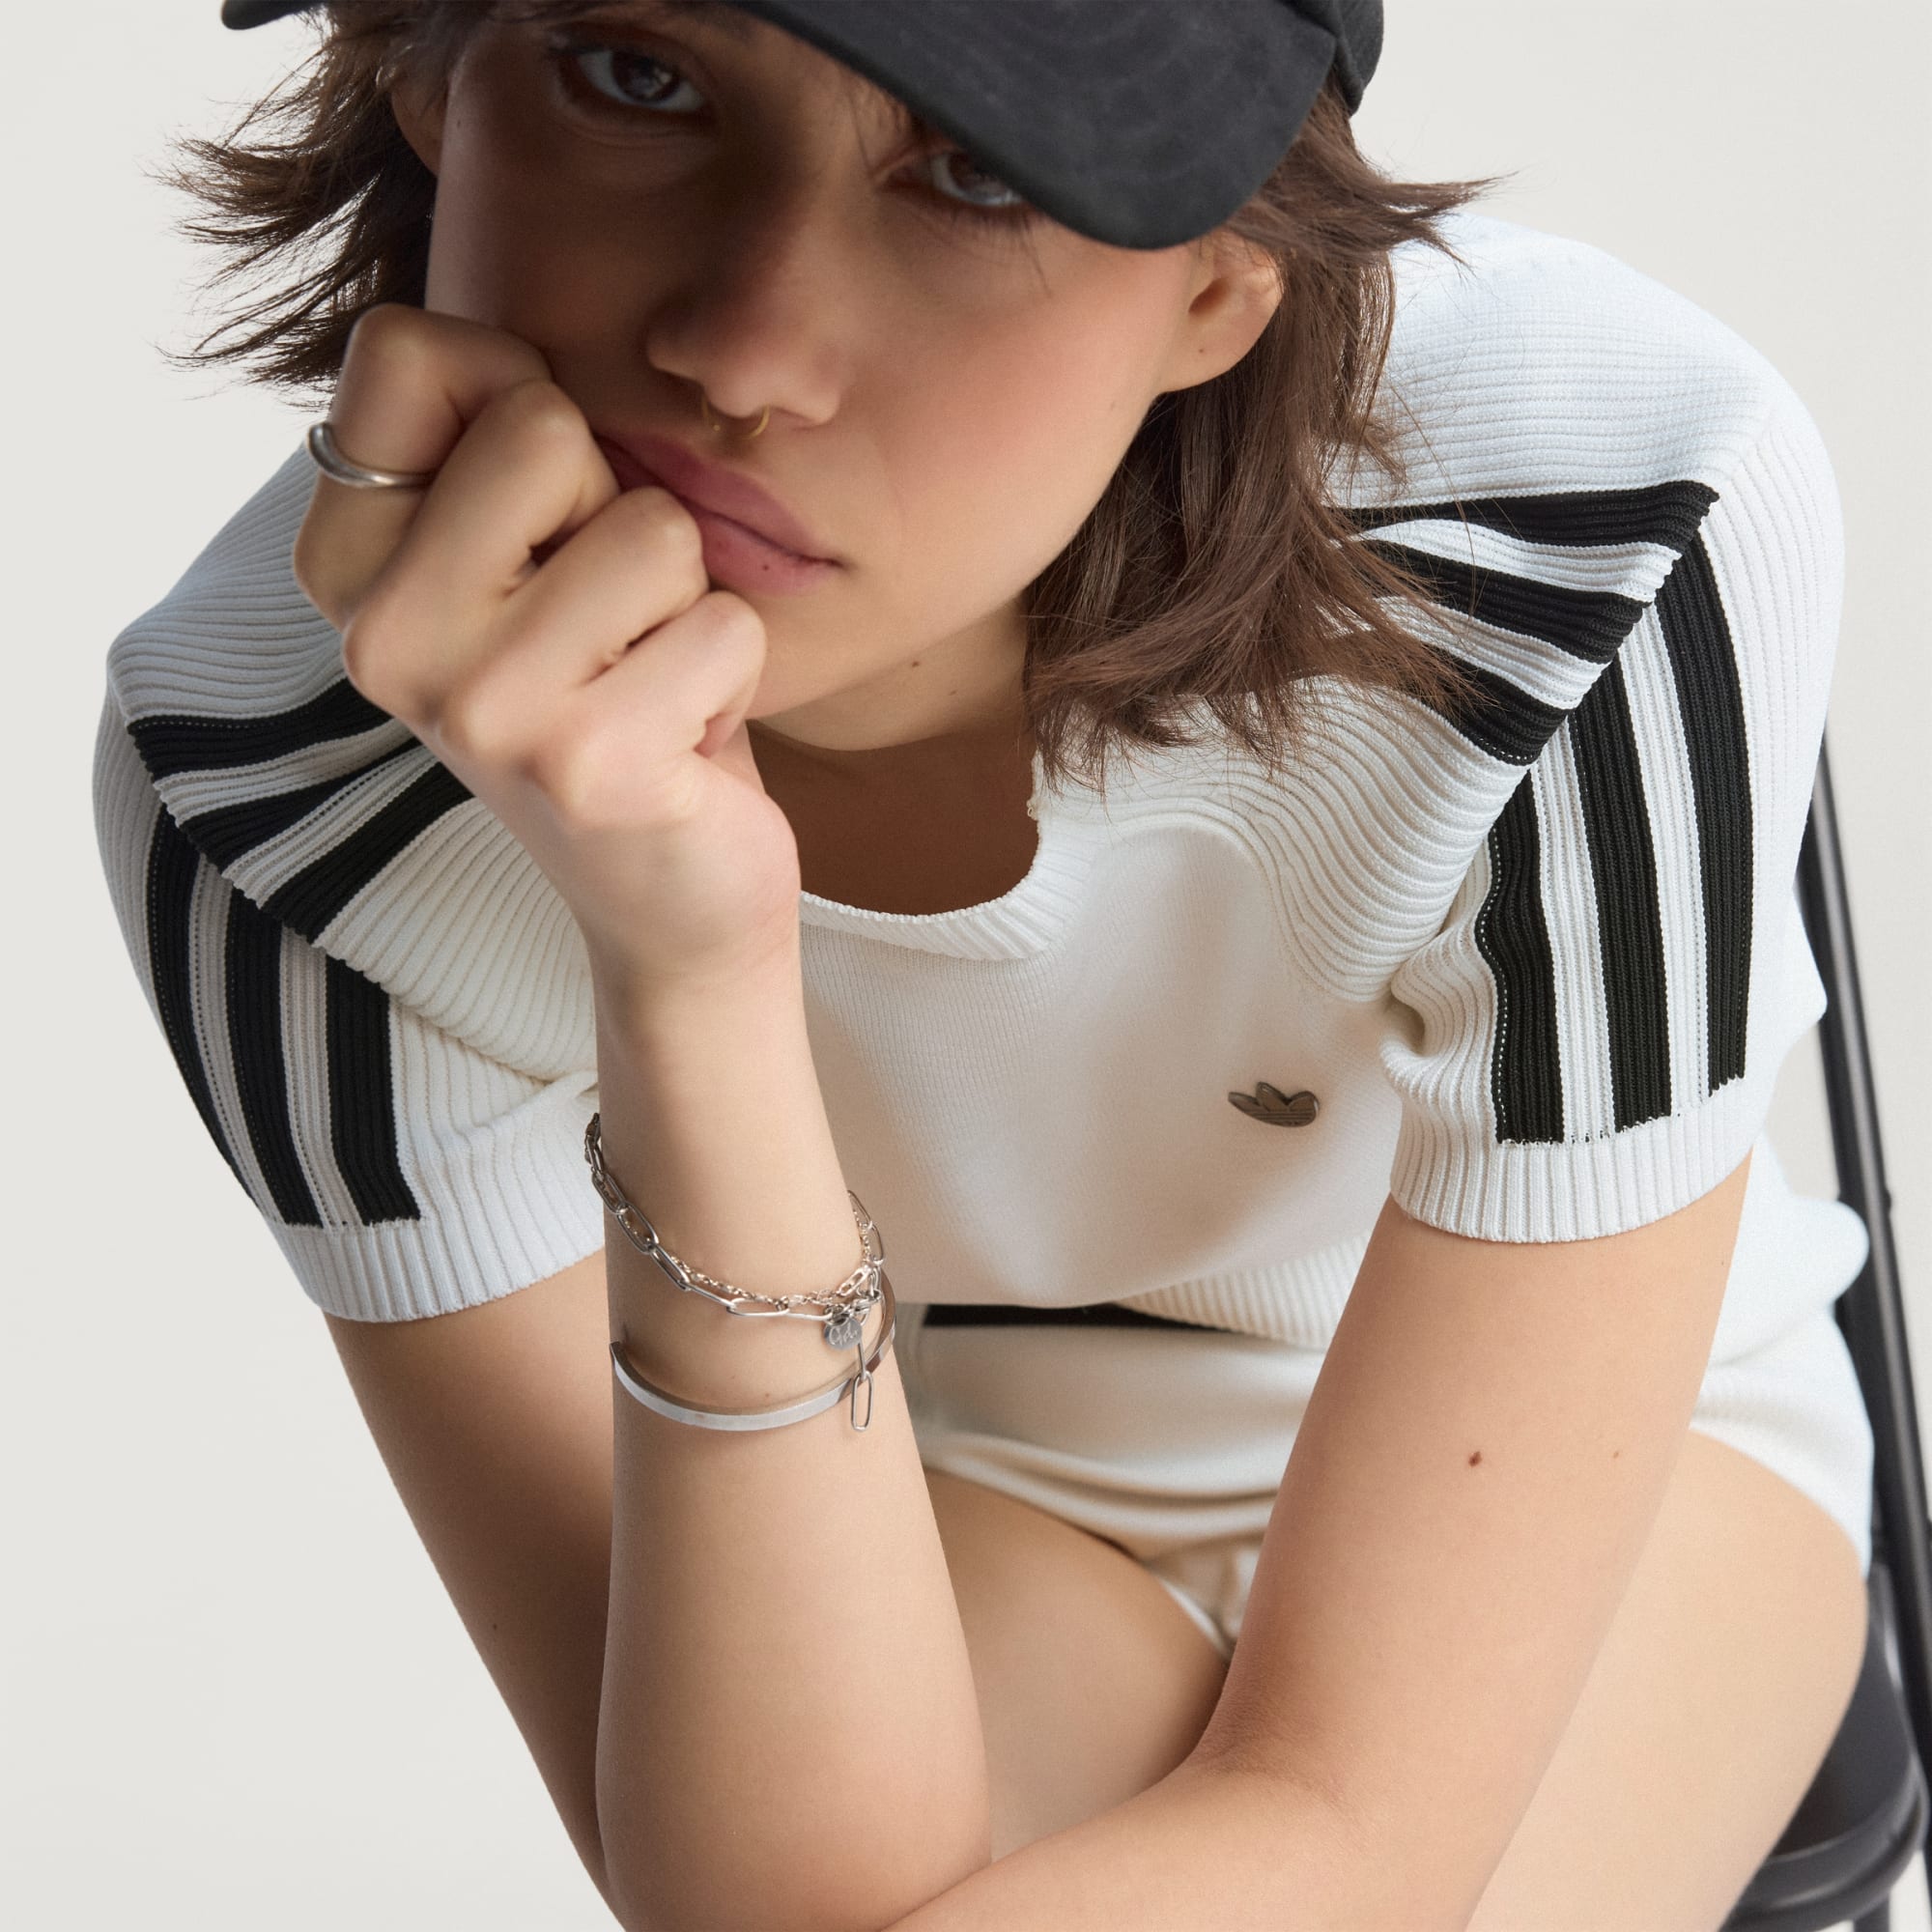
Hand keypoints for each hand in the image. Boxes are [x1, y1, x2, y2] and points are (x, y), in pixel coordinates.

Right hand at [290, 303, 802, 1000]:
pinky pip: (724, 626)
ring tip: (648, 683)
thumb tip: (509, 349)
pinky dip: (733, 676)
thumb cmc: (617, 693)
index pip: (405, 350)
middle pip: (541, 424)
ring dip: (686, 603)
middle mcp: (380, 637)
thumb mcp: (532, 550)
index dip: (519, 406)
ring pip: (654, 527)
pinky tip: (682, 742)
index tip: (542, 521)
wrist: (670, 898)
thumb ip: (496, 439)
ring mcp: (476, 708)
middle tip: (609, 626)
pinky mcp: (585, 765)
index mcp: (345, 567)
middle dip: (617, 512)